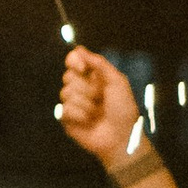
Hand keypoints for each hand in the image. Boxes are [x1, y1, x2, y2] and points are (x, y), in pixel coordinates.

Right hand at [59, 47, 141, 164]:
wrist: (121, 137)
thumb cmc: (123, 110)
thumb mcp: (117, 82)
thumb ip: (100, 63)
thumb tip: (80, 49)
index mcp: (93, 77)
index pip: (74, 60)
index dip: (74, 61)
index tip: (83, 68)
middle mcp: (81, 88)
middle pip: (68, 75)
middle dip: (86, 87)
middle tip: (100, 98)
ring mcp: (72, 103)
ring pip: (66, 93)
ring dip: (86, 104)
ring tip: (97, 113)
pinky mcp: (66, 119)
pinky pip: (64, 109)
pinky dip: (80, 116)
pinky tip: (89, 122)